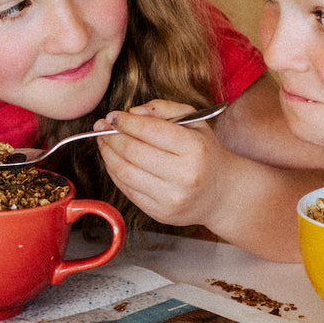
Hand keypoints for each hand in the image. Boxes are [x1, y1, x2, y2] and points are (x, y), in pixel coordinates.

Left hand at [96, 99, 225, 228]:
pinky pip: (127, 190)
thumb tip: (133, 112)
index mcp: (195, 148)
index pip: (149, 131)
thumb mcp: (194, 121)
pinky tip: (113, 160)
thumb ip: (164, 109)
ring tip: (103, 141)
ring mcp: (171, 198)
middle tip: (101, 126)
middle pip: (133, 152)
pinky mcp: (160, 213)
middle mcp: (185, 176)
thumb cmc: (205, 153)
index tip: (112, 116)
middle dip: (111, 137)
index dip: (125, 122)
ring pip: (125, 173)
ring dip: (107, 155)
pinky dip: (115, 173)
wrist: (222, 193)